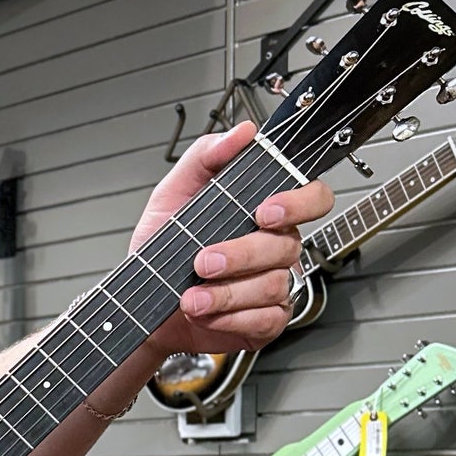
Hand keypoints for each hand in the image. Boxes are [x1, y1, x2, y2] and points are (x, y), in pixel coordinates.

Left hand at [135, 120, 332, 359]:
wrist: (142, 302)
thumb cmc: (163, 251)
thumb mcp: (173, 193)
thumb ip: (205, 157)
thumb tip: (242, 134)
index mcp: (265, 214)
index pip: (312, 198)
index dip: (299, 203)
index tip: (265, 210)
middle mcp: (275, 249)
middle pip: (287, 246)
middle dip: (242, 254)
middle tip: (203, 261)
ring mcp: (273, 285)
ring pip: (273, 285)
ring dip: (227, 293)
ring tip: (191, 297)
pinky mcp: (264, 321)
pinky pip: (265, 320)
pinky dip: (232, 319)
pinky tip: (206, 314)